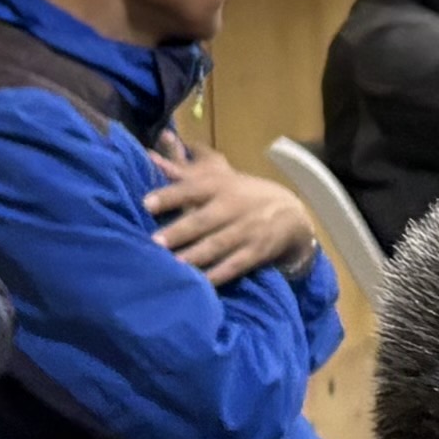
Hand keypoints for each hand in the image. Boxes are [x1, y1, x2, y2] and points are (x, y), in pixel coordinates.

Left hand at [149, 144, 319, 287]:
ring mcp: (247, 231)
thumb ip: (185, 171)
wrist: (291, 214)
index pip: (193, 188)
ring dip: (195, 255)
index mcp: (221, 186)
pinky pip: (235, 265)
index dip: (170, 195)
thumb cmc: (243, 194)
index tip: (146, 204)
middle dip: (180, 231)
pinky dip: (218, 275)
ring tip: (174, 266)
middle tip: (155, 242)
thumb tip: (151, 155)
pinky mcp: (256, 252)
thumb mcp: (221, 178)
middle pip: (204, 220)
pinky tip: (201, 283)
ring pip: (218, 244)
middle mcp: (233, 207)